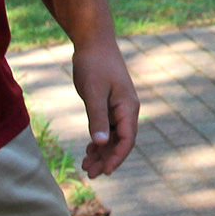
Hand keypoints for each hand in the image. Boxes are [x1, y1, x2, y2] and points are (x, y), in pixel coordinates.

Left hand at [73, 40, 139, 177]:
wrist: (94, 41)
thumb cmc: (94, 65)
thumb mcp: (93, 93)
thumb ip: (97, 119)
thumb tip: (102, 144)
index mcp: (128, 107)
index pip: (127, 139)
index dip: (117, 157)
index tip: (105, 172)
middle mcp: (127, 109)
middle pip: (121, 141)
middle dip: (107, 159)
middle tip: (90, 174)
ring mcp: (119, 106)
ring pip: (114, 136)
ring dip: (102, 152)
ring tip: (86, 166)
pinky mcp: (109, 103)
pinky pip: (108, 128)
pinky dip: (99, 140)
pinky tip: (89, 149)